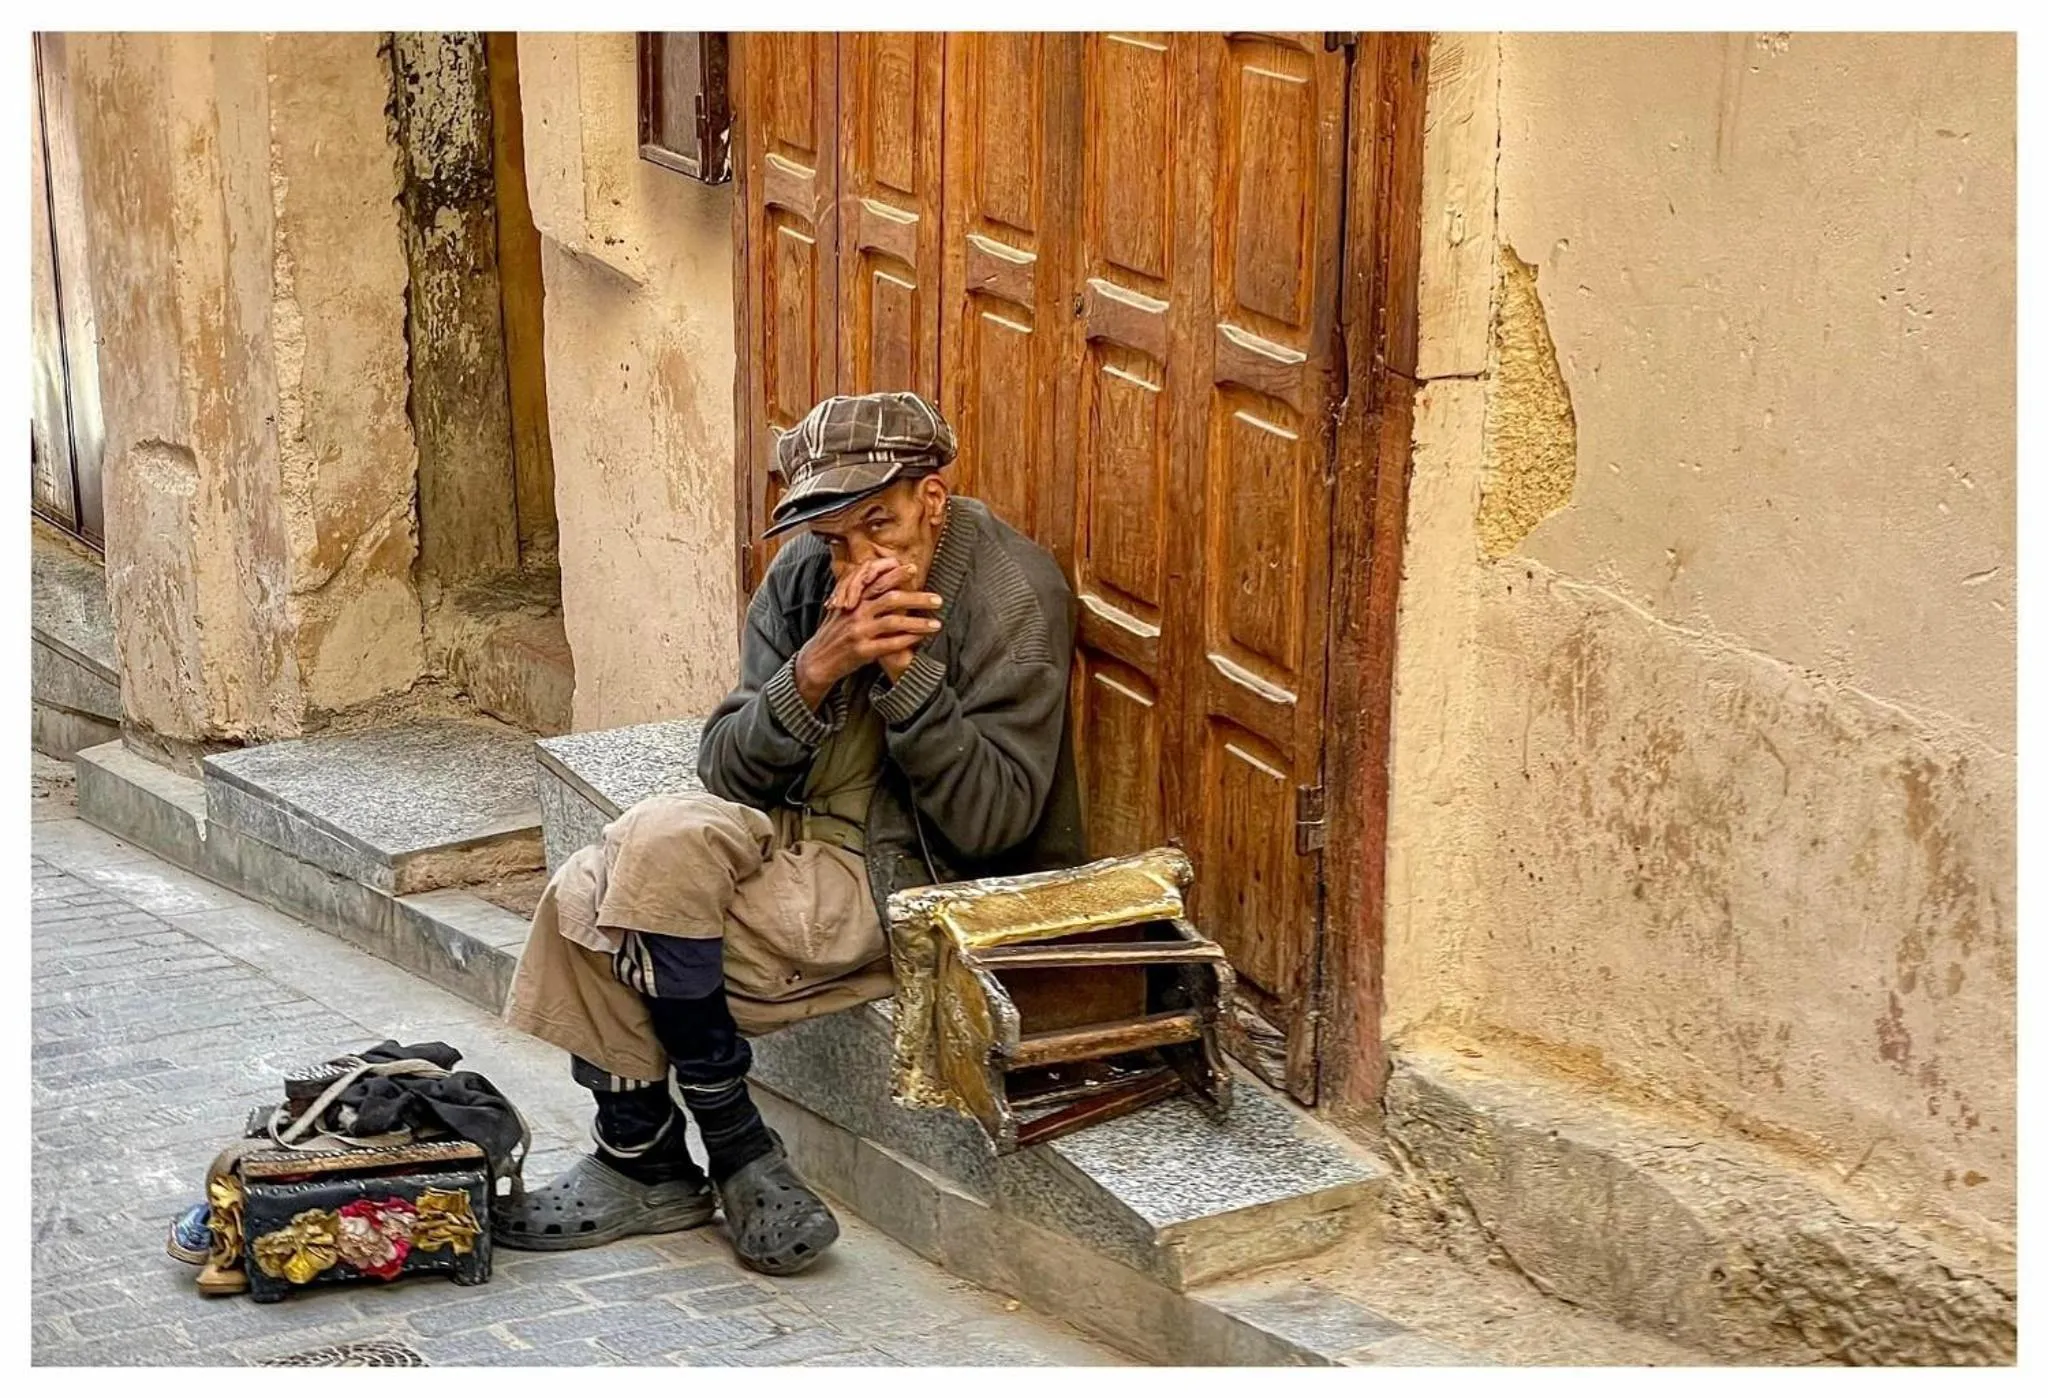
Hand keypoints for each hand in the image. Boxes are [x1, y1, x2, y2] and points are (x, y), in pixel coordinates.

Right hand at [795, 559, 942, 709]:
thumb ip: (858, 597)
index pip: (877, 581)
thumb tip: (877, 581)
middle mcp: (856, 613)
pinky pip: (891, 644)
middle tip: (938, 599)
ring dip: (919, 622)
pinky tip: (921, 639)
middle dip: (918, 598)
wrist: (817, 661)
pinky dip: (908, 640)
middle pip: (891, 599)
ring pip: (895, 622)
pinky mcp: (862, 651)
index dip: (896, 574)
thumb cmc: (834, 634)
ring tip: (937, 624)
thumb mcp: (842, 611)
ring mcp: (859, 632)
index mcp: (853, 600)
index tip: (915, 569)